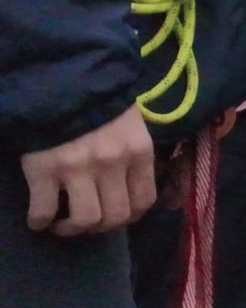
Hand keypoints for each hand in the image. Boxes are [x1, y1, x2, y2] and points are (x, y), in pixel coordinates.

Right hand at [23, 107, 155, 235]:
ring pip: (84, 220)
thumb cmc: (98, 100)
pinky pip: (44, 212)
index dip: (128, 217)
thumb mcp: (130, 122)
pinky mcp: (44, 170)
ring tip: (61, 223)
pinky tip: (39, 219)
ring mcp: (78, 168)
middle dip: (100, 228)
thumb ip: (133, 152)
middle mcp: (113, 162)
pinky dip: (40, 222)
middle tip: (85, 222)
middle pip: (114, 217)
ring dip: (71, 229)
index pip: (144, 200)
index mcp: (138, 151)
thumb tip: (131, 184)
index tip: (113, 217)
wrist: (59, 78)